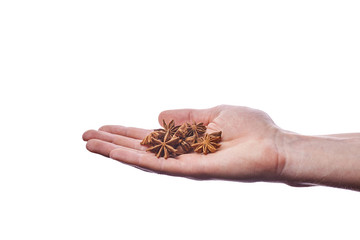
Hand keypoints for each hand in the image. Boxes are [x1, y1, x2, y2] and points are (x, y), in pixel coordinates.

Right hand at [82, 105, 283, 181]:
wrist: (276, 146)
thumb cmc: (252, 129)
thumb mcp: (213, 113)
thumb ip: (186, 116)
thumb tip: (158, 116)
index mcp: (186, 140)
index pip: (148, 138)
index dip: (125, 133)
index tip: (103, 127)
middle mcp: (181, 155)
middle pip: (140, 149)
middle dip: (112, 142)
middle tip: (85, 136)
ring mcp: (184, 164)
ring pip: (143, 159)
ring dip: (115, 150)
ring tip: (90, 143)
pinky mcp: (192, 171)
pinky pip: (159, 164)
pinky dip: (135, 158)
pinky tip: (114, 151)